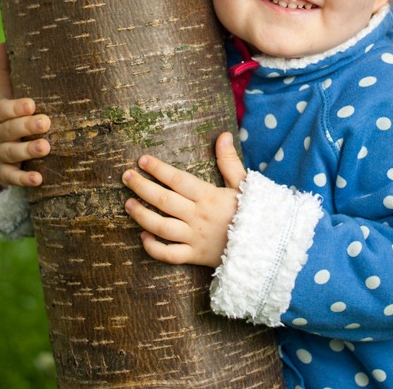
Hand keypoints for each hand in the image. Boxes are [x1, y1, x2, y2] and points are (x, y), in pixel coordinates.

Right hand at [0, 43, 50, 186]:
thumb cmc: (10, 118)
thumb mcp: (6, 96)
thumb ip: (6, 73)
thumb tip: (4, 41)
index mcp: (1, 114)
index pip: (5, 109)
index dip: (17, 108)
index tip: (32, 104)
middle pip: (10, 131)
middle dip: (26, 127)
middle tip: (45, 123)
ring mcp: (0, 155)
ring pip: (12, 154)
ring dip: (28, 151)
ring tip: (46, 147)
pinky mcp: (6, 174)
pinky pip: (13, 178)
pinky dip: (25, 180)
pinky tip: (39, 179)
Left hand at [122, 132, 245, 268]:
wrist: (266, 247)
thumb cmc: (255, 212)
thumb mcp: (244, 183)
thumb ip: (229, 160)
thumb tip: (223, 135)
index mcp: (209, 196)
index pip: (178, 180)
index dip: (158, 169)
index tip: (142, 160)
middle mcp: (198, 216)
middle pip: (164, 200)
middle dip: (142, 187)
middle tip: (126, 176)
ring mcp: (195, 238)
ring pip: (161, 227)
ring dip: (141, 215)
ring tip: (128, 203)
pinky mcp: (194, 256)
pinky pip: (169, 255)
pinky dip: (153, 247)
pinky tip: (142, 236)